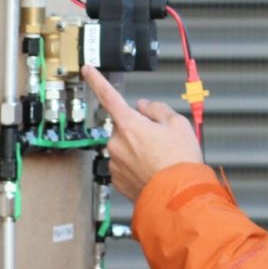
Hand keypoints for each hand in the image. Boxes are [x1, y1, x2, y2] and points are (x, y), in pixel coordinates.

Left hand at [81, 66, 202, 201]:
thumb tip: (145, 107)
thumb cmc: (180, 163)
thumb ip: (157, 109)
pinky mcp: (117, 180)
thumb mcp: (179, 124)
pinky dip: (136, 166)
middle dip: (138, 129)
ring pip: (124, 147)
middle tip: (160, 141)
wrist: (178, 197)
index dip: (97, 80)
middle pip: (124, 126)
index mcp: (129, 125)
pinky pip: (124, 165)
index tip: (87, 70)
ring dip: (138, 150)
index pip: (109, 96)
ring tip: (159, 160)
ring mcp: (115, 163)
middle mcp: (117, 143)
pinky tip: (152, 171)